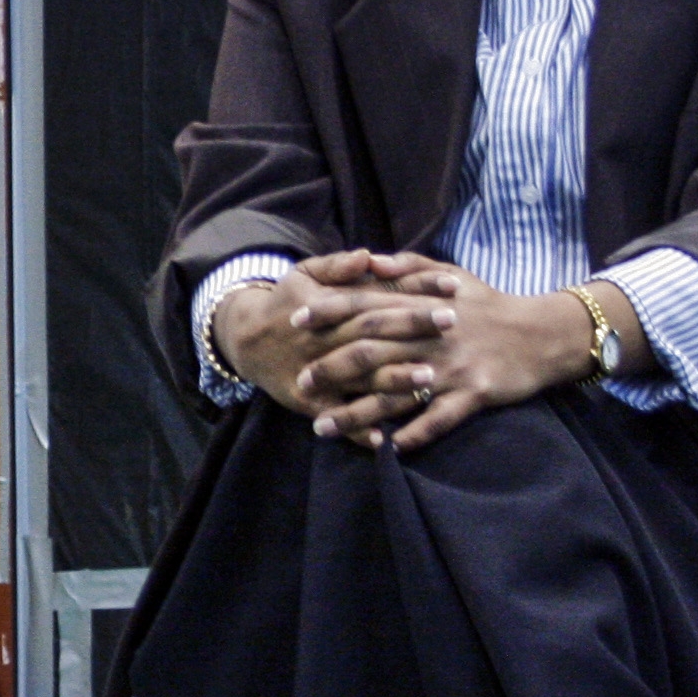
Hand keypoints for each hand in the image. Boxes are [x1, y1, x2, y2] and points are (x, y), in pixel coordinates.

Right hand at [213, 250, 453, 421]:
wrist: (244, 338)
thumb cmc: (285, 302)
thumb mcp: (304, 274)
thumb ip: (337, 265)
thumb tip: (368, 256)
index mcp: (327, 306)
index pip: (377, 296)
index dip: (413, 291)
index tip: (451, 287)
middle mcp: (324, 339)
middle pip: (373, 332)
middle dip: (413, 327)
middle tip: (453, 323)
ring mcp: (316, 372)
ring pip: (358, 377)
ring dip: (393, 380)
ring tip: (428, 379)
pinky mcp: (306, 401)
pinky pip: (335, 417)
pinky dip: (357, 430)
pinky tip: (386, 440)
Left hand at [263, 261, 618, 453]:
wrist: (544, 333)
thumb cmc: (490, 303)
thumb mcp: (450, 274)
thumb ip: (406, 267)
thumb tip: (366, 260)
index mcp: (423, 304)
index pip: (367, 305)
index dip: (329, 312)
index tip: (296, 321)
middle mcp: (432, 336)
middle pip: (372, 351)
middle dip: (331, 368)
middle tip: (300, 383)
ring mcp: (452, 367)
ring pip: (395, 393)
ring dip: (356, 413)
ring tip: (322, 427)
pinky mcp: (474, 394)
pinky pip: (437, 420)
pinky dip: (410, 435)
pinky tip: (384, 449)